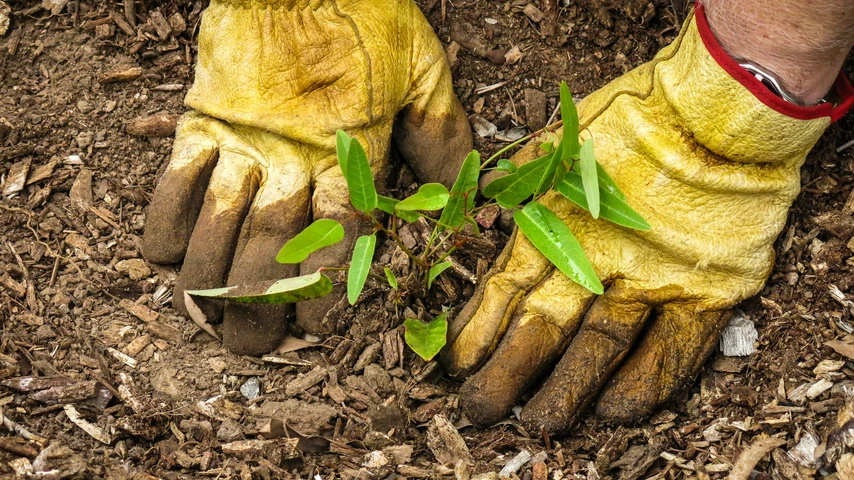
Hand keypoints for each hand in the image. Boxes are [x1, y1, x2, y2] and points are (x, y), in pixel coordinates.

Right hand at [142, 0, 470, 354]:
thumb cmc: (367, 18)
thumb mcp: (424, 73)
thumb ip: (443, 138)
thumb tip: (466, 196)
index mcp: (350, 156)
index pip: (339, 243)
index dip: (326, 294)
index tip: (318, 326)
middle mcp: (291, 160)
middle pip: (270, 252)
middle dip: (259, 309)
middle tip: (253, 346)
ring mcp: (240, 142)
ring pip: (217, 229)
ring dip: (208, 282)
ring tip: (208, 314)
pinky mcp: (200, 120)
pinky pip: (173, 182)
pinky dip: (164, 223)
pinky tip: (167, 258)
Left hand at [442, 5, 851, 433]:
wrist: (720, 110)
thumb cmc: (632, 119)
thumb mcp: (556, 141)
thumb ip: (517, 181)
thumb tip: (476, 210)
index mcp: (554, 220)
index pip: (502, 290)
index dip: (476, 333)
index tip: (456, 367)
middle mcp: (598, 257)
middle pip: (541, 330)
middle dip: (505, 376)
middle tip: (480, 412)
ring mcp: (653, 278)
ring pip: (599, 351)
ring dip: (566, 394)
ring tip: (539, 425)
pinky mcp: (706, 291)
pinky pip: (673, 354)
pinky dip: (645, 388)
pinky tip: (616, 414)